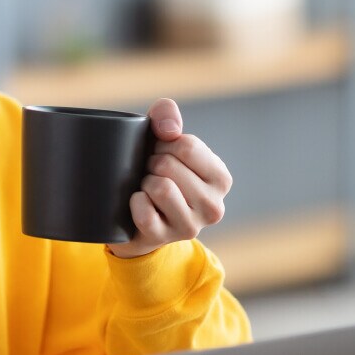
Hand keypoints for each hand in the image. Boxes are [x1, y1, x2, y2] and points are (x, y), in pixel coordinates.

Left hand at [106, 98, 231, 258]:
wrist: (134, 217)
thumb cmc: (154, 170)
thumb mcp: (162, 138)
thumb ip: (167, 115)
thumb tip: (169, 129)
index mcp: (221, 178)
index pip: (186, 146)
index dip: (162, 143)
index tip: (160, 152)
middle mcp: (213, 206)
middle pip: (169, 165)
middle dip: (151, 163)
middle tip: (151, 173)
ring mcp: (190, 226)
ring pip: (159, 187)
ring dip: (144, 182)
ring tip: (147, 188)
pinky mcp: (163, 238)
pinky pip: (143, 212)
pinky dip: (134, 202)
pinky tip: (138, 205)